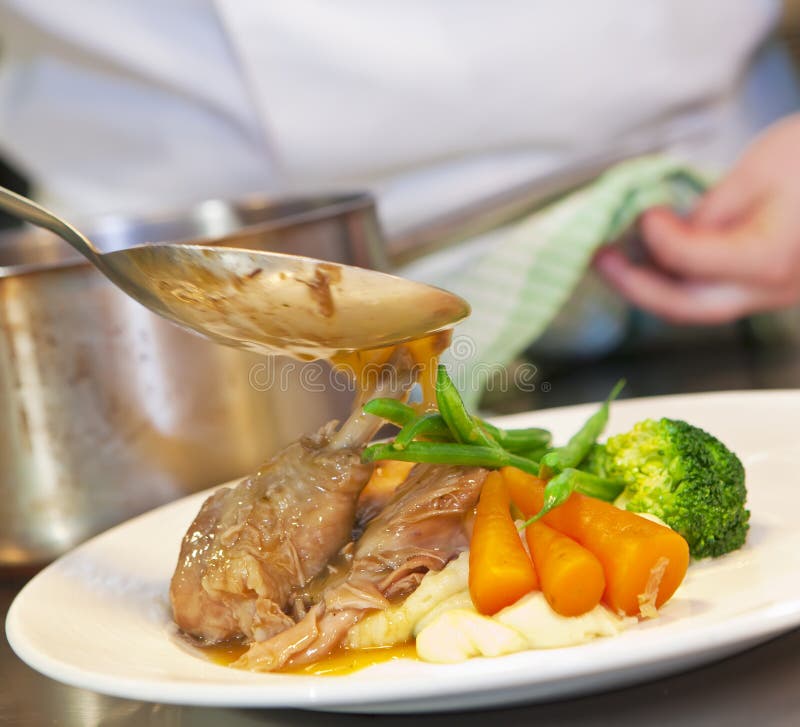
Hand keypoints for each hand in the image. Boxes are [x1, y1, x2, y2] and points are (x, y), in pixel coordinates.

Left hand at [594, 114, 799, 323]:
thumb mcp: (763, 166)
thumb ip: (710, 209)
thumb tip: (670, 233)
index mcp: (769, 259)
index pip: (688, 261)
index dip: (655, 237)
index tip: (642, 213)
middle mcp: (772, 290)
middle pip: (686, 308)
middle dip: (634, 286)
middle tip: (599, 260)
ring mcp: (775, 294)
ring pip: (700, 306)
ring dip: (654, 286)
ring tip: (618, 259)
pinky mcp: (773, 286)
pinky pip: (718, 293)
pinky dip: (682, 280)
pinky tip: (658, 257)